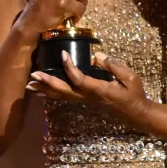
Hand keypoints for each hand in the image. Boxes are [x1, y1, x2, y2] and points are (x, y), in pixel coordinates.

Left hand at [26, 51, 151, 124]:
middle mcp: (89, 98)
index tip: (63, 54)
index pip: (80, 80)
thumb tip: (98, 56)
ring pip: (62, 97)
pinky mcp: (85, 101)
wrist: (136, 113)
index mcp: (100, 91)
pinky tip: (42, 92)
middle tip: (34, 74)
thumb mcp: (130, 77)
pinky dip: (51, 94)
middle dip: (49, 83)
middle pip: (65, 92)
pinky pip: (65, 98)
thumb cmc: (134, 94)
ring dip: (46, 90)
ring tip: (30, 85)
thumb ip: (114, 66)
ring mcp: (86, 101)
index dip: (70, 68)